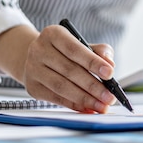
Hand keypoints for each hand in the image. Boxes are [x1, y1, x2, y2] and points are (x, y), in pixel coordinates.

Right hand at [0, 24, 116, 112]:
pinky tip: (89, 108)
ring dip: (85, 99)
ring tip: (102, 106)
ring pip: (62, 87)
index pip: (74, 49)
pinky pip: (57, 99)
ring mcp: (33, 69)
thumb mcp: (82, 43)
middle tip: (109, 96)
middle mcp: (39, 50)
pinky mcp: (32, 87)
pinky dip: (75, 105)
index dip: (93, 62)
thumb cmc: (65, 51)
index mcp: (53, 34)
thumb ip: (99, 51)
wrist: (37, 58)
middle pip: (69, 70)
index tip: (110, 73)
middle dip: (93, 86)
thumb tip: (110, 64)